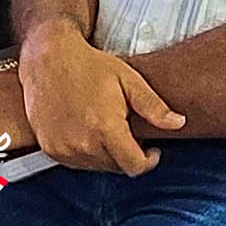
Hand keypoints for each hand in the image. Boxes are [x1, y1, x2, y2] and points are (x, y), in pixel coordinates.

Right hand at [19, 25, 181, 173]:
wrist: (47, 58)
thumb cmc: (88, 65)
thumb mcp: (128, 80)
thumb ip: (154, 107)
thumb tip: (178, 123)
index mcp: (105, 129)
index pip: (134, 167)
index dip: (148, 161)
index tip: (151, 150)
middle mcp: (82, 144)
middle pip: (116, 167)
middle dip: (127, 153)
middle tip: (125, 128)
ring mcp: (63, 149)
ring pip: (96, 167)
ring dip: (106, 154)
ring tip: (104, 126)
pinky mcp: (50, 149)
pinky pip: (76, 162)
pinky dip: (85, 152)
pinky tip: (86, 129)